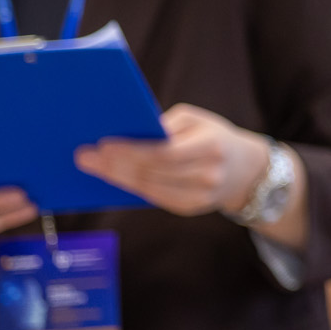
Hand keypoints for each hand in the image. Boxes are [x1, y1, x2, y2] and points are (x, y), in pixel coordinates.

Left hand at [74, 103, 269, 216]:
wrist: (245, 169)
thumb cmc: (212, 136)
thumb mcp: (196, 120)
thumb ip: (166, 125)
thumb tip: (128, 133)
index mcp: (210, 147)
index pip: (164, 152)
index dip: (131, 150)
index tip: (103, 144)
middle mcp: (208, 175)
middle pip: (151, 172)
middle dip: (115, 165)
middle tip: (86, 156)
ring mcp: (200, 197)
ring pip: (148, 188)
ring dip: (117, 178)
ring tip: (93, 166)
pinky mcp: (189, 209)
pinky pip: (154, 198)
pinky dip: (132, 187)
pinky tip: (114, 178)